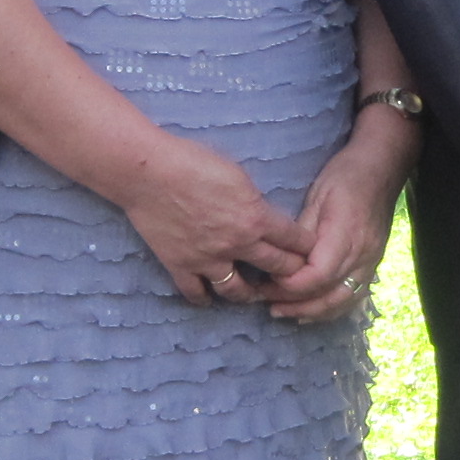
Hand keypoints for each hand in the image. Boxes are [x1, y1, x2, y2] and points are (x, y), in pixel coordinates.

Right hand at [123, 135, 312, 308]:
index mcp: (256, 218)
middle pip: (277, 269)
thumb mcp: (237, 174)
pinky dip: (204, 298)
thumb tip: (262, 213)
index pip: (295, 240)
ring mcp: (208, 260)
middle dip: (291, 273)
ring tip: (254, 293)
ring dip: (250, 293)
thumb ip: (254, 201)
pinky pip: (196, 293)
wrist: (148, 172)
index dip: (307, 246)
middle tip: (293, 275)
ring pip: (237, 291)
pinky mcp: (180, 265)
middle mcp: (237, 244)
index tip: (310, 249)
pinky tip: (209, 297)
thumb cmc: (193, 161)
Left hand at [264, 127, 407, 322]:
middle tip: (266, 301)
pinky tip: (309, 312)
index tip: (268, 278)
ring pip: (342, 301)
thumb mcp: (315, 196)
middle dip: (296, 303)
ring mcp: (371, 262)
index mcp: (346, 235)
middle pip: (329, 294)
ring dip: (311, 311)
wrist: (381, 169)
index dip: (291, 285)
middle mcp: (363, 255)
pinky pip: (353, 296)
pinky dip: (330, 309)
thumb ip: (301, 233)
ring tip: (282, 311)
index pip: (318, 275)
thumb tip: (281, 261)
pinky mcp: (373, 265)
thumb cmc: (345, 176)